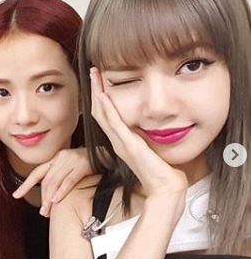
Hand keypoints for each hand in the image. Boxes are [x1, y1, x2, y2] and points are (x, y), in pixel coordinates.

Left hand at [13, 148, 94, 216]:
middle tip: (42, 212)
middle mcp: (62, 157)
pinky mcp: (83, 164)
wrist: (110, 155)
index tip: (16, 196)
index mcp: (57, 158)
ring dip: (50, 198)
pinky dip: (62, 191)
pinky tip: (57, 201)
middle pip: (46, 180)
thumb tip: (51, 197)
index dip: (26, 185)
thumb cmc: (92, 164)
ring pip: (55, 181)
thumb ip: (61, 178)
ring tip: (47, 211)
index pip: (37, 173)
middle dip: (42, 198)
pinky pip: (69, 180)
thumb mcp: (73, 169)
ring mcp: (72, 159)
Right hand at [90, 67, 187, 198]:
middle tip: (93, 71)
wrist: (165, 187)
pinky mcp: (129, 145)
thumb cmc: (162, 171)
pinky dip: (107, 108)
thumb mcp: (152, 148)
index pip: (106, 114)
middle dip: (95, 89)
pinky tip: (103, 95)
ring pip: (102, 114)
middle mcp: (117, 140)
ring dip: (97, 93)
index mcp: (121, 140)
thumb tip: (151, 125)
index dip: (100, 96)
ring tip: (94, 76)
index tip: (100, 79)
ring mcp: (121, 143)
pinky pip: (114, 124)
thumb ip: (147, 138)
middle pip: (99, 111)